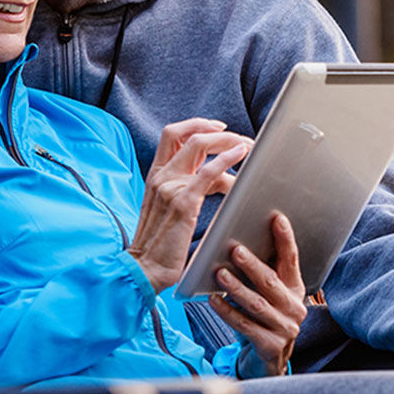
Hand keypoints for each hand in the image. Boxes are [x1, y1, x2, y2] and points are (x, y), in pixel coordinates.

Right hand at [128, 119, 251, 291]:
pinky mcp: (183, 202)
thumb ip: (188, 187)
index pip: (172, 135)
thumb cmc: (161, 244)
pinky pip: (208, 171)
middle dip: (218, 131)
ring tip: (248, 147)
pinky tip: (241, 154)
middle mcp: (160, 176)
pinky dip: (227, 158)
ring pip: (199, 145)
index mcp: (155, 175)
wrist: (146, 269)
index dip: (196, 125)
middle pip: (187, 134)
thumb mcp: (170, 207)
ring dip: (228, 141)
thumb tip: (220, 177)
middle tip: (240, 138)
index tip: (219, 128)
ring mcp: (170, 186)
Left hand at [209, 213, 306, 376]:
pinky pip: (245, 326)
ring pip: (257, 304)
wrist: (270, 361)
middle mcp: (294, 307)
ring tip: (219, 274)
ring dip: (236, 288)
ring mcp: (285, 328)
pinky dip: (228, 312)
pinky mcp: (271, 346)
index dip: (285, 239)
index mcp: (295, 289)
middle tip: (235, 250)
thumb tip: (239, 243)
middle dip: (252, 265)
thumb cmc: (264, 318)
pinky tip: (213, 301)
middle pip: (271, 282)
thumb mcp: (269, 294)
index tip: (276, 218)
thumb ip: (263, 272)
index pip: (292, 259)